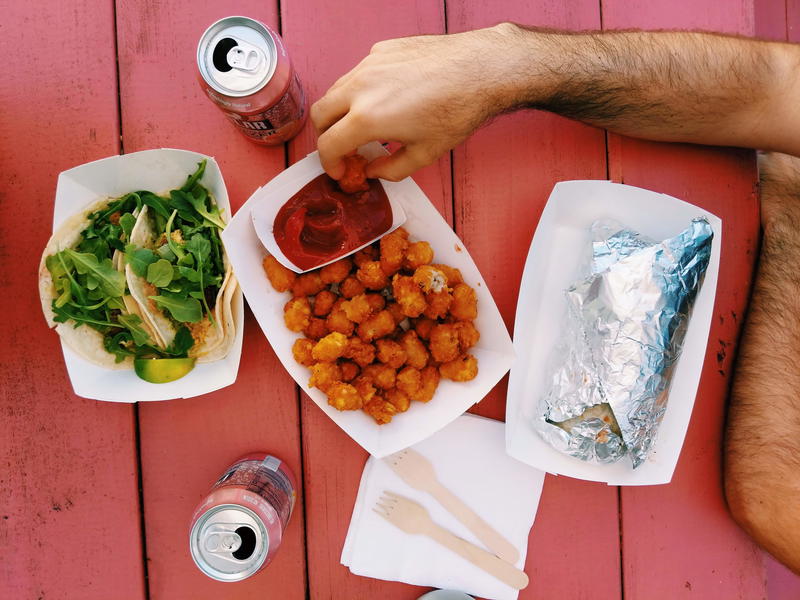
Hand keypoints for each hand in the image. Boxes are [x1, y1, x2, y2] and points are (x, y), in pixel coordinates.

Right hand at [311, 24, 519, 181]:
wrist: (480, 69)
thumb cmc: (457, 111)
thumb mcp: (424, 154)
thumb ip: (391, 169)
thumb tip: (373, 171)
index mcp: (367, 118)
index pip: (328, 145)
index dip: (331, 165)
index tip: (341, 172)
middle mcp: (360, 87)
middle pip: (320, 114)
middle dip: (327, 137)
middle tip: (345, 151)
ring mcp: (369, 64)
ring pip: (336, 90)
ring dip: (340, 113)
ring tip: (363, 127)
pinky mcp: (381, 50)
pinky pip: (358, 73)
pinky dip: (360, 91)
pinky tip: (385, 101)